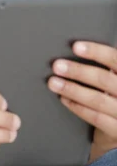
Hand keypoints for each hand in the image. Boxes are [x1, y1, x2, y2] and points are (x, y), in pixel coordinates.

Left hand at [48, 41, 116, 161]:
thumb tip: (77, 47)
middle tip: (57, 66)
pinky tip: (64, 98)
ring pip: (97, 100)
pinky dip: (77, 107)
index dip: (96, 52)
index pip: (115, 59)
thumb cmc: (116, 91)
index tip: (75, 47)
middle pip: (104, 80)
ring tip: (54, 82)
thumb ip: (108, 65)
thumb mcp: (116, 75)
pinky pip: (96, 118)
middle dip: (78, 71)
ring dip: (72, 90)